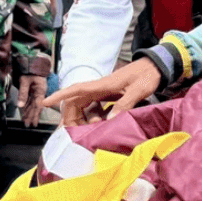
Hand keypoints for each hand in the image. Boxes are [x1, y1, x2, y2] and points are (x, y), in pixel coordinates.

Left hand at [17, 74, 47, 127]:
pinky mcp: (32, 90)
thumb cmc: (30, 69)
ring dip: (29, 112)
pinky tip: (24, 112)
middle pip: (36, 106)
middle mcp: (39, 92)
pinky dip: (27, 106)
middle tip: (28, 125)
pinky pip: (29, 100)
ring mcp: (36, 91)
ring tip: (26, 121)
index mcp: (40, 90)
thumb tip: (20, 105)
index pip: (38, 105)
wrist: (32, 60)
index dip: (36, 115)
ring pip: (32, 104)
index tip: (34, 123)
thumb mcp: (25, 80)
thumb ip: (23, 93)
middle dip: (32, 116)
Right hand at [42, 58, 161, 126]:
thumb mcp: (139, 89)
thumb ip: (125, 104)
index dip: (60, 96)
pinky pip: (97, 109)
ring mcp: (104, 93)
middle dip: (72, 118)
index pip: (76, 89)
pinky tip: (104, 126)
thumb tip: (109, 120)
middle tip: (76, 134)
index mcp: (103, 85)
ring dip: (86, 120)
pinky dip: (96, 118)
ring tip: (95, 131)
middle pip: (76, 103)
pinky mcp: (110, 97)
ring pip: (86, 108)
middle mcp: (99, 89)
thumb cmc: (147, 75)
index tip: (45, 102)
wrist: (156, 67)